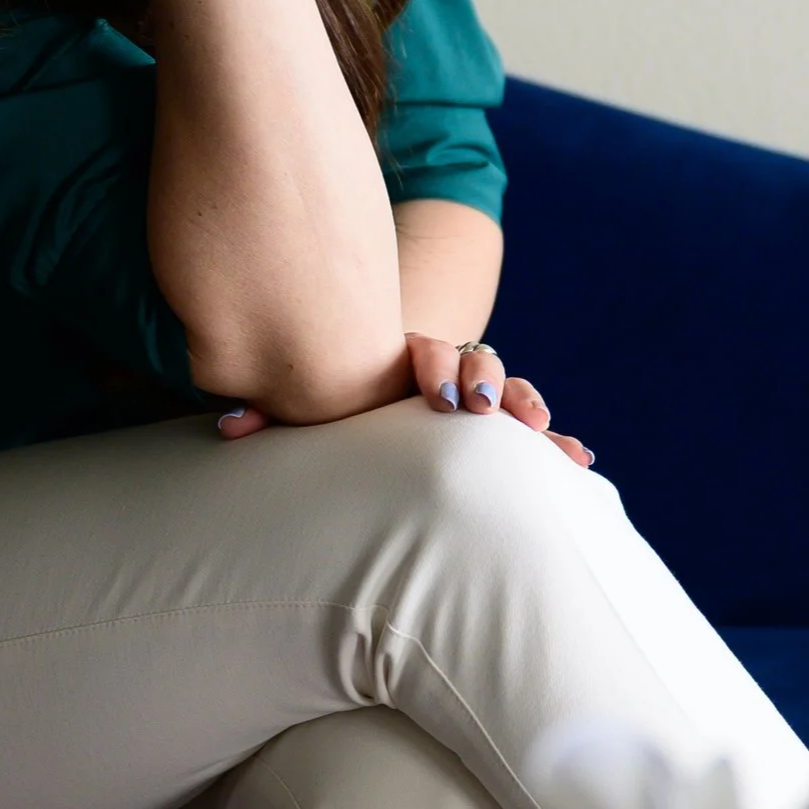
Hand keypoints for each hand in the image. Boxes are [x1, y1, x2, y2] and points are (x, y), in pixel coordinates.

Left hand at [217, 342, 593, 464]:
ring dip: (521, 401)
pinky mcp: (500, 419)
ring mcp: (477, 387)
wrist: (380, 378)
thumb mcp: (315, 400)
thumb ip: (276, 410)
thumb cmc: (343, 396)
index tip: (437, 397)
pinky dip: (555, 440)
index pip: (422, 348)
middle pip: (473, 358)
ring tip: (538, 425)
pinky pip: (532, 426)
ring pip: (509, 383)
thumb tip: (229, 425)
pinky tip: (579, 461)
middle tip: (478, 406)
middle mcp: (447, 364)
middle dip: (481, 378)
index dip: (431, 367)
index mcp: (403, 354)